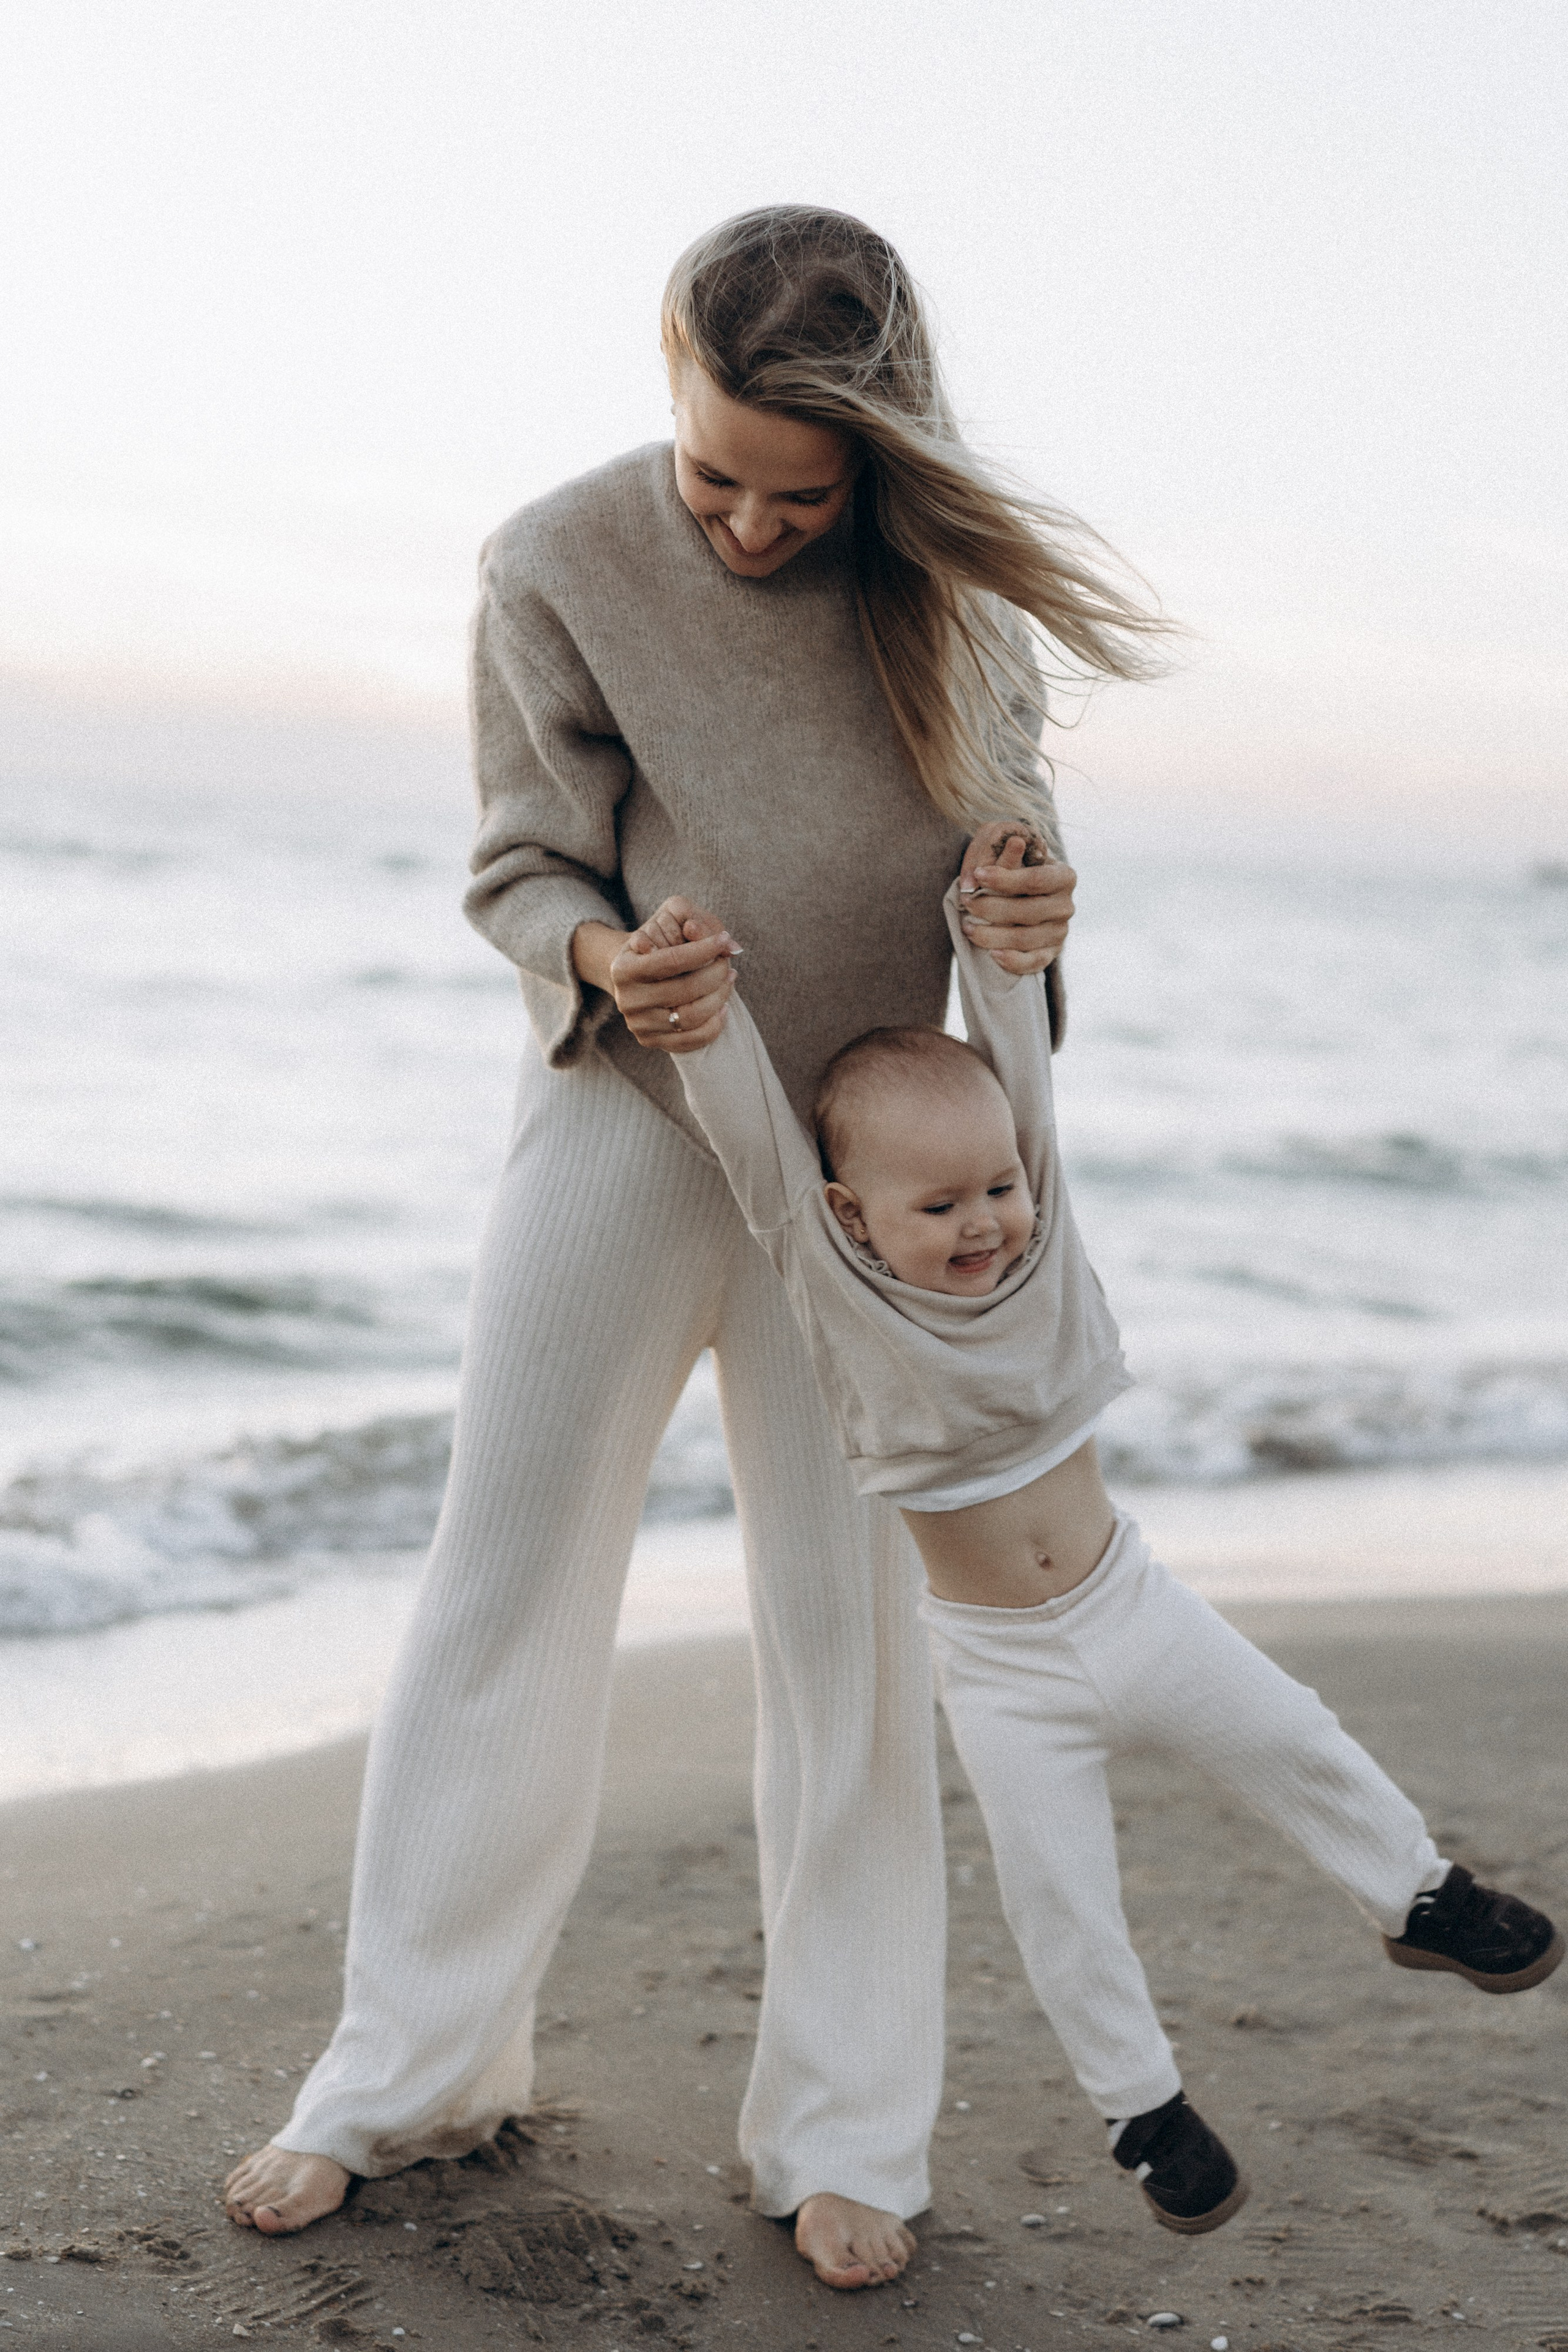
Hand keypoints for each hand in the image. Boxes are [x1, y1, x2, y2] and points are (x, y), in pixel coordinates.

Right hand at [573, 898, 738, 1053]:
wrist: (635, 978)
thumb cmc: (657, 947)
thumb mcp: (667, 927)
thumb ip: (695, 925)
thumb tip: (728, 944)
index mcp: (624, 968)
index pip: (671, 959)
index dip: (703, 949)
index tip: (724, 939)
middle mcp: (627, 999)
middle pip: (685, 989)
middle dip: (715, 973)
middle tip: (727, 963)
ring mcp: (638, 1024)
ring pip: (691, 1017)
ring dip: (719, 997)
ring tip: (729, 980)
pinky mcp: (650, 1041)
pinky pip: (691, 1041)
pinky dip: (714, 1025)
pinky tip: (723, 1007)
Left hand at [958, 821, 1075, 973]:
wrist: (1019, 893)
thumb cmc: (1009, 866)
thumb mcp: (1003, 846)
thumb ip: (994, 849)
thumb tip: (992, 861)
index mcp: (1063, 875)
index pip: (1036, 879)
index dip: (1006, 879)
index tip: (978, 874)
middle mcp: (1066, 905)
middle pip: (1028, 911)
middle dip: (992, 908)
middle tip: (967, 903)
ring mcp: (1060, 931)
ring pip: (1026, 939)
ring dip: (993, 935)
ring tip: (968, 927)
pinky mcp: (1051, 953)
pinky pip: (1034, 963)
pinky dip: (1012, 961)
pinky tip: (992, 954)